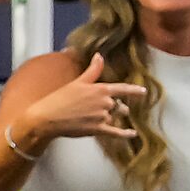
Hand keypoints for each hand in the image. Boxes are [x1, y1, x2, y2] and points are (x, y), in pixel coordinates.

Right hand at [18, 54, 146, 147]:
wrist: (46, 118)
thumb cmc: (59, 99)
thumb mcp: (77, 82)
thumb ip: (93, 70)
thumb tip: (99, 56)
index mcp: (101, 90)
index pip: (123, 89)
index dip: (134, 91)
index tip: (143, 92)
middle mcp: (105, 103)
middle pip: (119, 105)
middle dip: (115, 107)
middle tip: (104, 108)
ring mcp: (102, 117)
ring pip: (114, 118)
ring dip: (112, 118)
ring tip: (102, 118)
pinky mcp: (97, 130)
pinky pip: (116, 132)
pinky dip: (125, 134)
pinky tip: (132, 134)